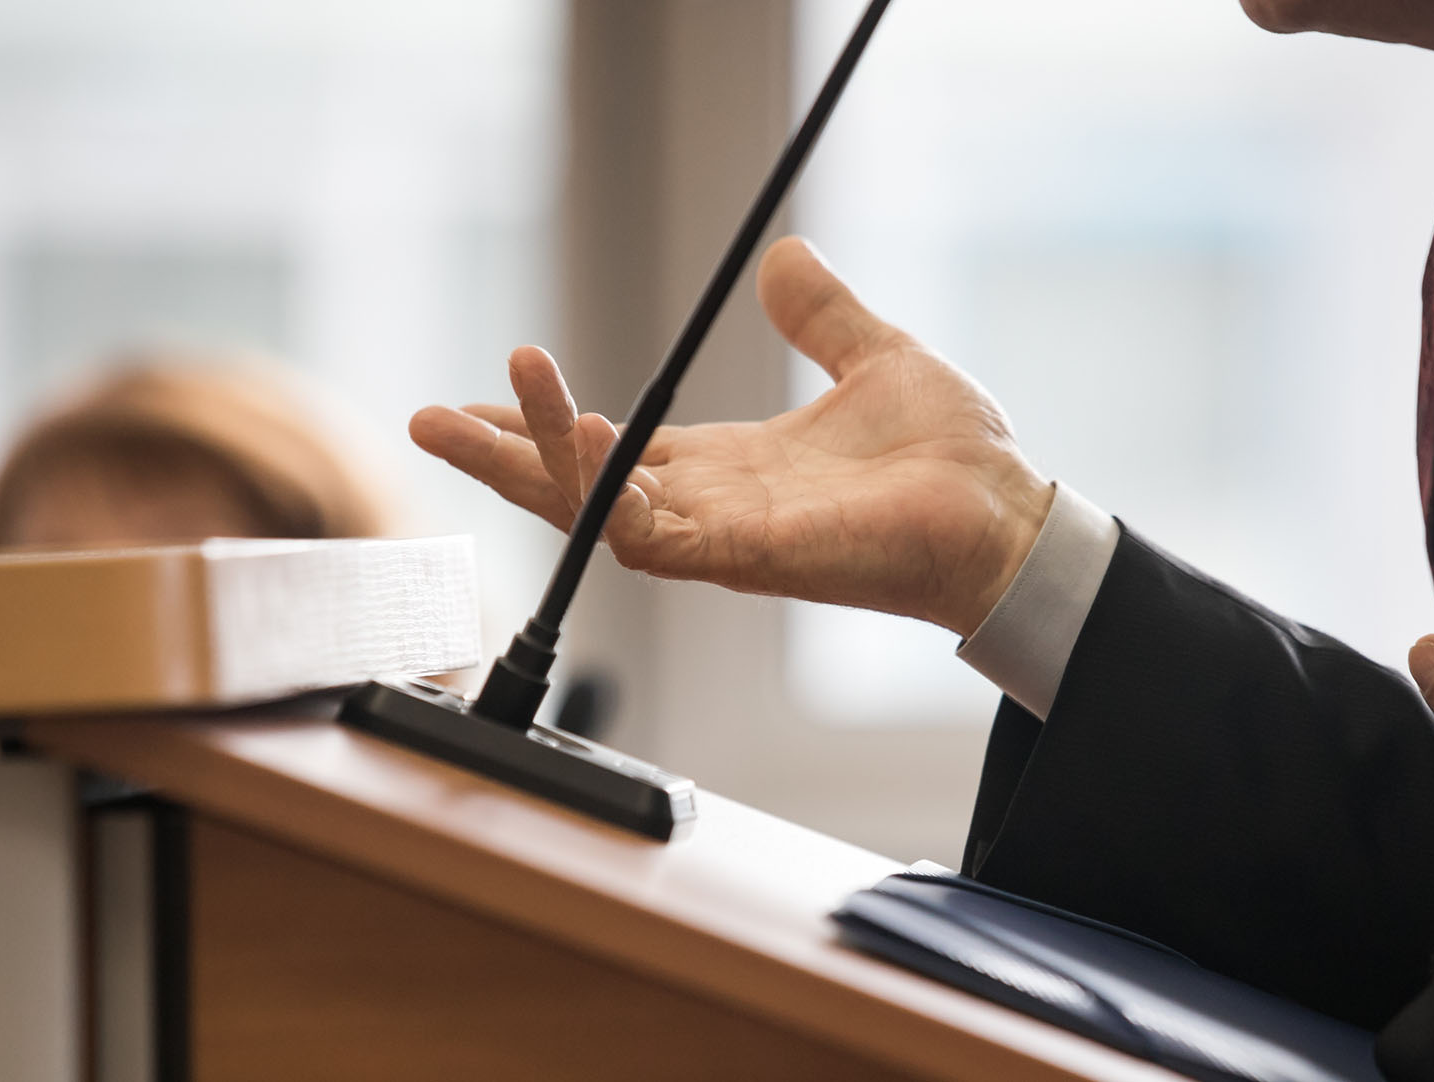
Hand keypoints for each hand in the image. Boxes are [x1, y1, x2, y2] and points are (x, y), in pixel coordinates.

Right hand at [409, 236, 1052, 636]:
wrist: (1007, 512)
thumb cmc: (951, 456)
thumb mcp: (873, 358)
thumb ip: (820, 316)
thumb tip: (784, 259)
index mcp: (730, 471)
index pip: (613, 451)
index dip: (552, 426)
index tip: (498, 385)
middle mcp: (712, 510)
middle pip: (576, 489)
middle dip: (501, 458)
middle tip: (425, 419)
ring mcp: (723, 539)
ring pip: (592, 511)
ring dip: (532, 461)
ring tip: (470, 410)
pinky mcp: (748, 558)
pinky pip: (648, 534)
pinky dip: (602, 489)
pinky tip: (572, 437)